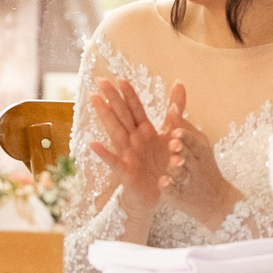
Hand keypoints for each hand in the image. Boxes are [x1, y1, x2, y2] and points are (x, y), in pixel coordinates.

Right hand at [86, 76, 177, 221]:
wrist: (159, 194)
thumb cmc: (161, 163)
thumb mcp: (172, 133)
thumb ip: (175, 109)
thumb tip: (179, 82)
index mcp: (144, 131)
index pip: (135, 108)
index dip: (129, 94)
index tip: (120, 78)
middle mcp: (134, 140)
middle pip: (122, 115)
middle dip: (112, 97)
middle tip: (100, 80)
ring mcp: (128, 154)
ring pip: (115, 131)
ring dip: (105, 115)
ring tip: (95, 99)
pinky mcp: (126, 172)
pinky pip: (114, 161)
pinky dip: (104, 153)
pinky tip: (93, 143)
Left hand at [157, 85, 239, 226]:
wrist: (214, 199)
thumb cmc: (201, 164)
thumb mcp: (194, 138)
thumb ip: (181, 115)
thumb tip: (177, 84)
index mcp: (198, 147)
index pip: (192, 138)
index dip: (185, 135)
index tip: (176, 130)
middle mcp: (195, 162)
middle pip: (188, 154)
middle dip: (183, 148)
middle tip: (175, 143)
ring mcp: (188, 179)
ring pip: (182, 172)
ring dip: (177, 167)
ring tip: (172, 164)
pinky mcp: (180, 195)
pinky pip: (174, 190)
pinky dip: (169, 187)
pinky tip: (162, 182)